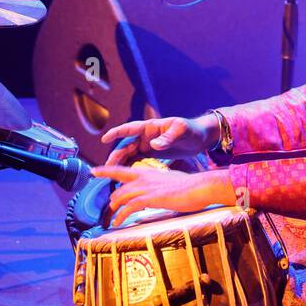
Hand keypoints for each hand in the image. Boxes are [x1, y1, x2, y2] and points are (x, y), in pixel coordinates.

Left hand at [90, 166, 235, 228]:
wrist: (199, 187)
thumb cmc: (189, 187)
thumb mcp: (169, 182)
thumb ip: (158, 186)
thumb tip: (155, 193)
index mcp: (148, 171)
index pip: (122, 170)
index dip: (107, 170)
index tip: (94, 170)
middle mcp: (144, 177)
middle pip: (118, 186)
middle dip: (111, 198)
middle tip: (108, 209)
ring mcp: (146, 187)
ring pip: (121, 196)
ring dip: (113, 209)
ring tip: (110, 219)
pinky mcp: (150, 198)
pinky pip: (129, 207)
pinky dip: (120, 215)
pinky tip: (117, 222)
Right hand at [99, 113, 217, 165]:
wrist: (200, 138)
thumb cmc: (192, 130)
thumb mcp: (182, 131)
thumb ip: (168, 137)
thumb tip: (153, 144)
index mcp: (151, 127)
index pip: (130, 128)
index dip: (117, 133)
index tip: (105, 138)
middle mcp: (146, 135)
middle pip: (126, 145)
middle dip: (115, 156)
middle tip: (106, 168)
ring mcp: (148, 145)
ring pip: (129, 154)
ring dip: (120, 163)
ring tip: (111, 175)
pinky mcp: (152, 153)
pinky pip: (136, 160)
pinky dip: (129, 167)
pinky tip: (124, 178)